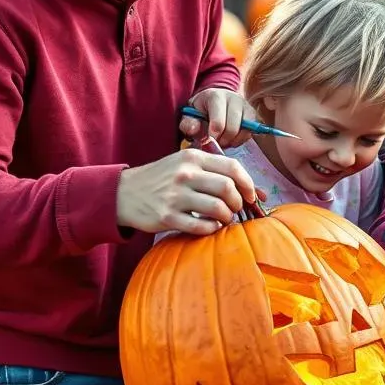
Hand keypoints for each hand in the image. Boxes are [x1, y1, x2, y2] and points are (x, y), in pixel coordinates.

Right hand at [116, 147, 257, 235]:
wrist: (123, 193)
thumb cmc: (163, 179)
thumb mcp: (187, 167)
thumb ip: (220, 175)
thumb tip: (261, 194)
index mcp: (192, 156)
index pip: (233, 167)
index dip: (248, 183)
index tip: (251, 195)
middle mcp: (185, 173)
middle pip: (228, 188)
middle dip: (238, 203)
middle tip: (235, 209)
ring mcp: (175, 195)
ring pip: (217, 208)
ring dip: (227, 217)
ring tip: (223, 219)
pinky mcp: (166, 216)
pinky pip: (201, 226)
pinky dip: (212, 229)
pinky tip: (210, 226)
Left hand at [179, 87, 256, 147]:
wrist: (215, 101)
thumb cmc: (201, 110)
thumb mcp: (190, 114)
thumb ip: (188, 123)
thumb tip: (194, 130)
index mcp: (216, 96)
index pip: (219, 123)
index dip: (214, 136)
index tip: (208, 139)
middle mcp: (234, 98)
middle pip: (233, 128)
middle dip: (223, 140)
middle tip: (216, 142)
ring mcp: (246, 106)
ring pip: (245, 130)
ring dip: (233, 140)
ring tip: (223, 140)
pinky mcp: (254, 114)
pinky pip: (251, 132)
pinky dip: (241, 139)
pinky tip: (232, 138)